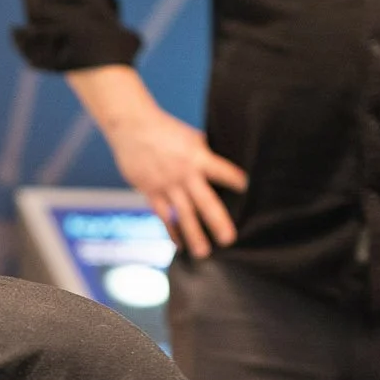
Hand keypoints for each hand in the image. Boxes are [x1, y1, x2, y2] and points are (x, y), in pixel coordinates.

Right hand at [104, 104, 247, 258]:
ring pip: (183, 214)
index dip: (234, 178)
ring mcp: (166, 185)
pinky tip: (180, 244)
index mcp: (197, 156)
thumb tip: (224, 163)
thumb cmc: (165, 129)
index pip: (220, 170)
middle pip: (203, 201)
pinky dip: (172, 231)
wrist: (132, 126)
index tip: (247, 188)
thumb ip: (205, 153)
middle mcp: (183, 174)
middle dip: (217, 221)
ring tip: (203, 252)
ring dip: (194, 234)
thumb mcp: (190, 136)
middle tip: (229, 239)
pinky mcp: (151, 192)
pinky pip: (163, 216)